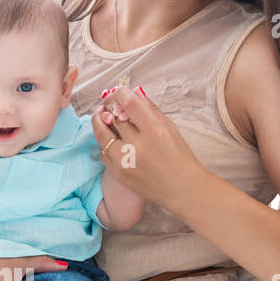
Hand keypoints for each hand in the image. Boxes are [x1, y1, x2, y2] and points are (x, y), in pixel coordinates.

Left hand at [92, 83, 204, 208]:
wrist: (180, 188)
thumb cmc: (179, 156)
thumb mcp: (170, 128)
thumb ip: (150, 109)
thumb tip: (133, 92)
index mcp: (154, 131)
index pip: (129, 103)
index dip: (119, 94)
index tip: (117, 92)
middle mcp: (137, 146)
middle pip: (113, 117)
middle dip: (109, 106)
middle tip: (108, 103)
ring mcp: (125, 161)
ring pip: (102, 135)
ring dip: (99, 122)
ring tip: (101, 116)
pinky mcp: (118, 174)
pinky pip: (103, 153)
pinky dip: (105, 143)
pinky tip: (110, 138)